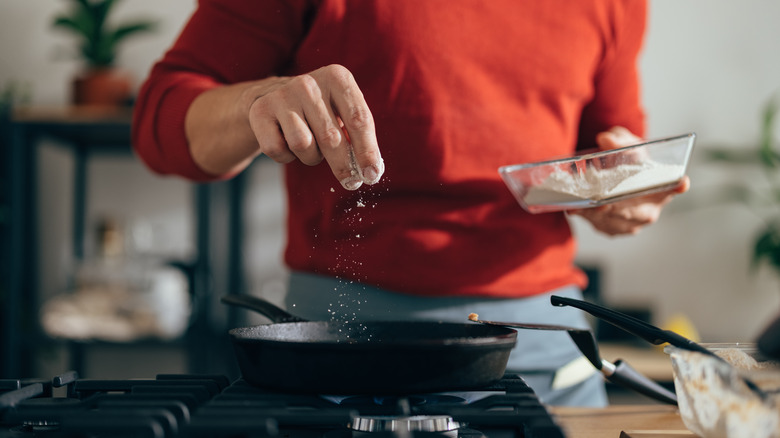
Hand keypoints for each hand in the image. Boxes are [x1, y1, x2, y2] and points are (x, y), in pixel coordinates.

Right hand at [247, 64, 383, 189]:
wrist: (272, 96)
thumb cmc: (320, 111)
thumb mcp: (343, 113)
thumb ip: (359, 137)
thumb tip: (371, 170)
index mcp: (337, 78)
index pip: (358, 120)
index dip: (367, 151)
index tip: (372, 175)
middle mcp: (309, 83)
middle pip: (332, 138)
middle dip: (344, 166)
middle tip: (350, 182)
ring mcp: (282, 95)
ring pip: (304, 146)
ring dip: (311, 157)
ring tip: (310, 146)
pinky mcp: (260, 111)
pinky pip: (279, 151)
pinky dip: (286, 157)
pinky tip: (286, 142)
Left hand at [568, 126, 689, 235]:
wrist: (615, 178)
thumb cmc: (627, 162)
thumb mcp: (626, 146)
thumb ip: (619, 140)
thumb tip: (606, 140)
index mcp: (661, 188)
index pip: (673, 187)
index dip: (677, 186)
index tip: (682, 182)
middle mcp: (650, 209)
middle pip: (635, 212)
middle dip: (617, 208)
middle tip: (602, 203)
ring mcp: (631, 223)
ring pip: (614, 221)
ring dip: (596, 214)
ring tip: (581, 205)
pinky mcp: (611, 229)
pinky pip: (599, 225)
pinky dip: (586, 216)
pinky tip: (574, 208)